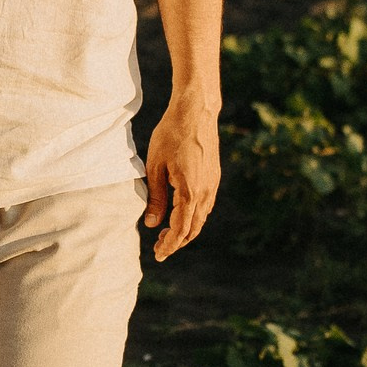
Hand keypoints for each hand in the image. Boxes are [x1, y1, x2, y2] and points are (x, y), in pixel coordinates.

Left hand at [143, 95, 219, 261]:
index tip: (158, 255)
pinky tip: (181, 214)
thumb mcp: (155, 166)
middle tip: (159, 248)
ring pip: (201, 218)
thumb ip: (156, 197)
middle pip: (194, 229)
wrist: (196, 112)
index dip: (169, 245)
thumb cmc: (171, 134)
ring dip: (186, 230)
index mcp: (190, 191)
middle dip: (177, 242)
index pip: (180, 229)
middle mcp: (205, 192)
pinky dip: (194, 217)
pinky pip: (206, 205)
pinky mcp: (214, 177)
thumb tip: (152, 224)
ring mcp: (212, 184)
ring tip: (167, 234)